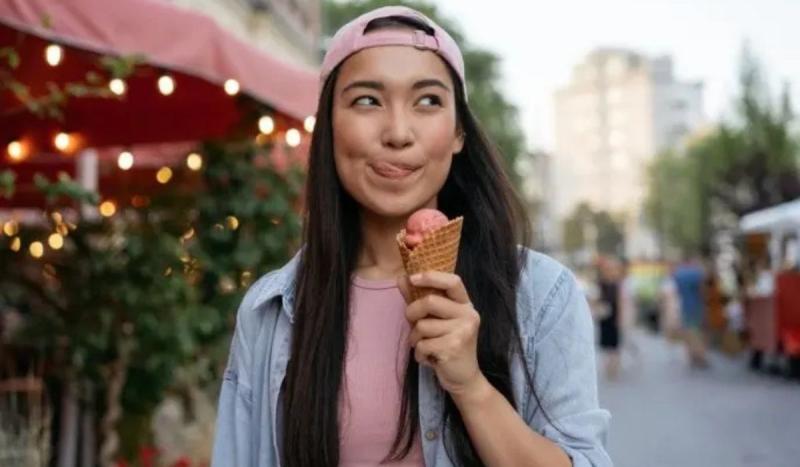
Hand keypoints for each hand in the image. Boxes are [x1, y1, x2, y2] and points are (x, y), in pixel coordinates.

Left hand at [397, 271, 486, 396]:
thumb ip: (420, 298)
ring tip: (426, 346)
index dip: (431, 277)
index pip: (453, 281)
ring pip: (422, 326)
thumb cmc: (448, 344)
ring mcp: (462, 331)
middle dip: (412, 313)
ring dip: (416, 339)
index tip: (412, 278)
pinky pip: (422, 344)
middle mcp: (468, 315)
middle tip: (413, 324)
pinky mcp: (453, 347)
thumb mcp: (438, 320)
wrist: (464, 378)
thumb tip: (401, 278)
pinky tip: (429, 358)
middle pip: (430, 302)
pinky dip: (419, 354)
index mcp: (465, 304)